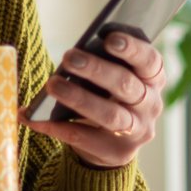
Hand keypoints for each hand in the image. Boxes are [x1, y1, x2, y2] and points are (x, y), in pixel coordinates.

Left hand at [22, 33, 167, 169]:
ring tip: (53, 85)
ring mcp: (138, 131)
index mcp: (153, 79)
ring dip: (79, 98)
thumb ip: (104, 64)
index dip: (132, 49)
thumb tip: (74, 55)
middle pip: (126, 85)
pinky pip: (85, 138)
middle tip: (69, 57)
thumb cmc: (109, 96)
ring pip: (110, 115)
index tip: (109, 38)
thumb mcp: (113, 78)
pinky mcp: (119, 153)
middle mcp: (151, 105)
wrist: (112, 142)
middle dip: (96, 70)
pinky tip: (38, 118)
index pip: (150, 61)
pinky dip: (59, 127)